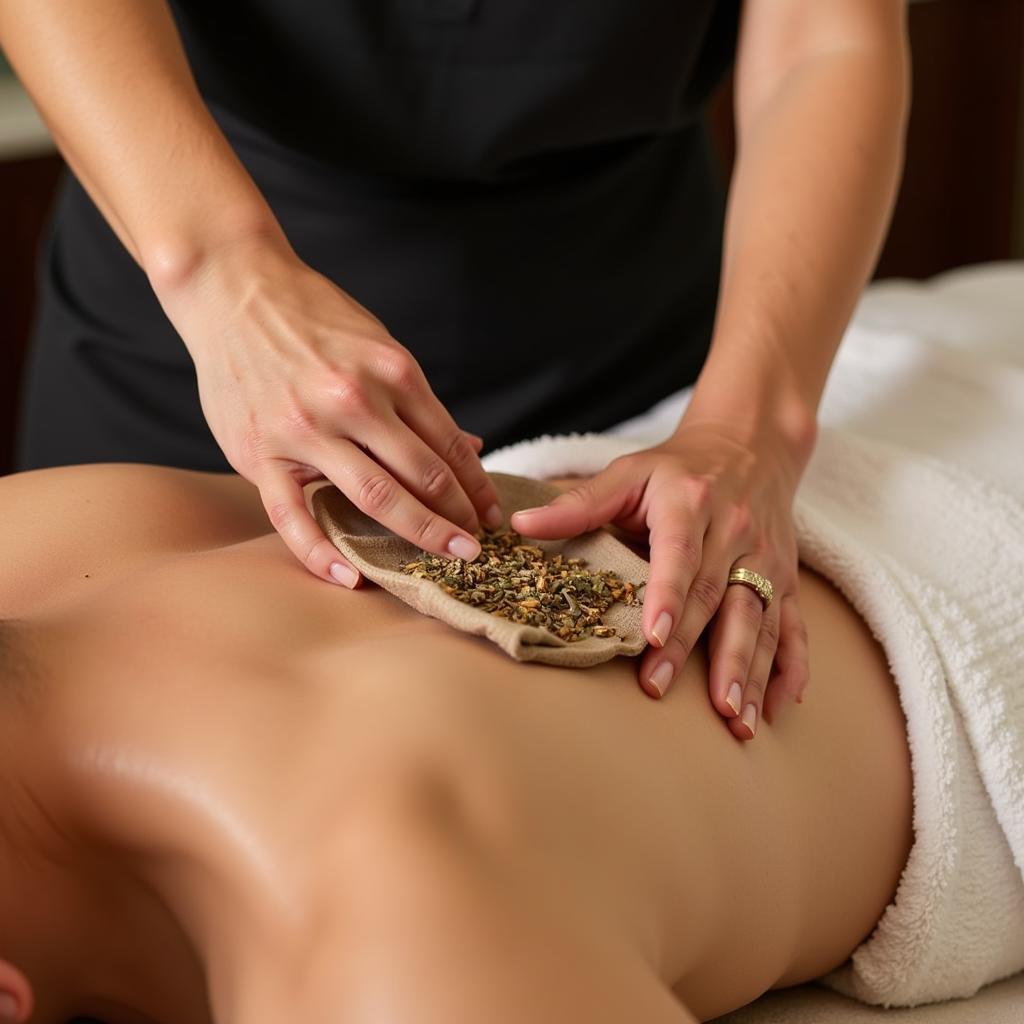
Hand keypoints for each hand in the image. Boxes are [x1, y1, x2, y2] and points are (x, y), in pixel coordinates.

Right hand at [155, 235, 502, 586]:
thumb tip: (469, 447)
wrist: (234, 288)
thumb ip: (418, 403)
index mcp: (391, 371)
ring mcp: (306, 429)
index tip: (492, 514)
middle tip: (479, 548)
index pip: (449, 444)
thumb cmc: (314, 319)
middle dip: (460, 517)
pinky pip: (292, 516)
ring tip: (448, 560)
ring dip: (421, 534)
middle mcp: (354, 401)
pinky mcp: (259, 452)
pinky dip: (320, 552)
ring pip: (376, 497)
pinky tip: (350, 577)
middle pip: (423, 476)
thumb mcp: (379, 345)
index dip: (477, 486)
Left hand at [510, 422, 810, 739]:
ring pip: (759, 617)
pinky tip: (777, 706)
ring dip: (746, 669)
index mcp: (690, 503)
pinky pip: (792, 625)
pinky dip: (790, 667)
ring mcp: (766, 557)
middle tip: (664, 690)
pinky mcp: (786, 577)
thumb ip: (579, 503)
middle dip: (692, 649)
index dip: (667, 595)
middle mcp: (734, 531)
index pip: (679, 554)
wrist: (750, 444)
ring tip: (732, 716)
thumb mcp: (628, 472)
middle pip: (715, 596)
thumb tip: (521, 526)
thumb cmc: (676, 468)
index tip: (652, 637)